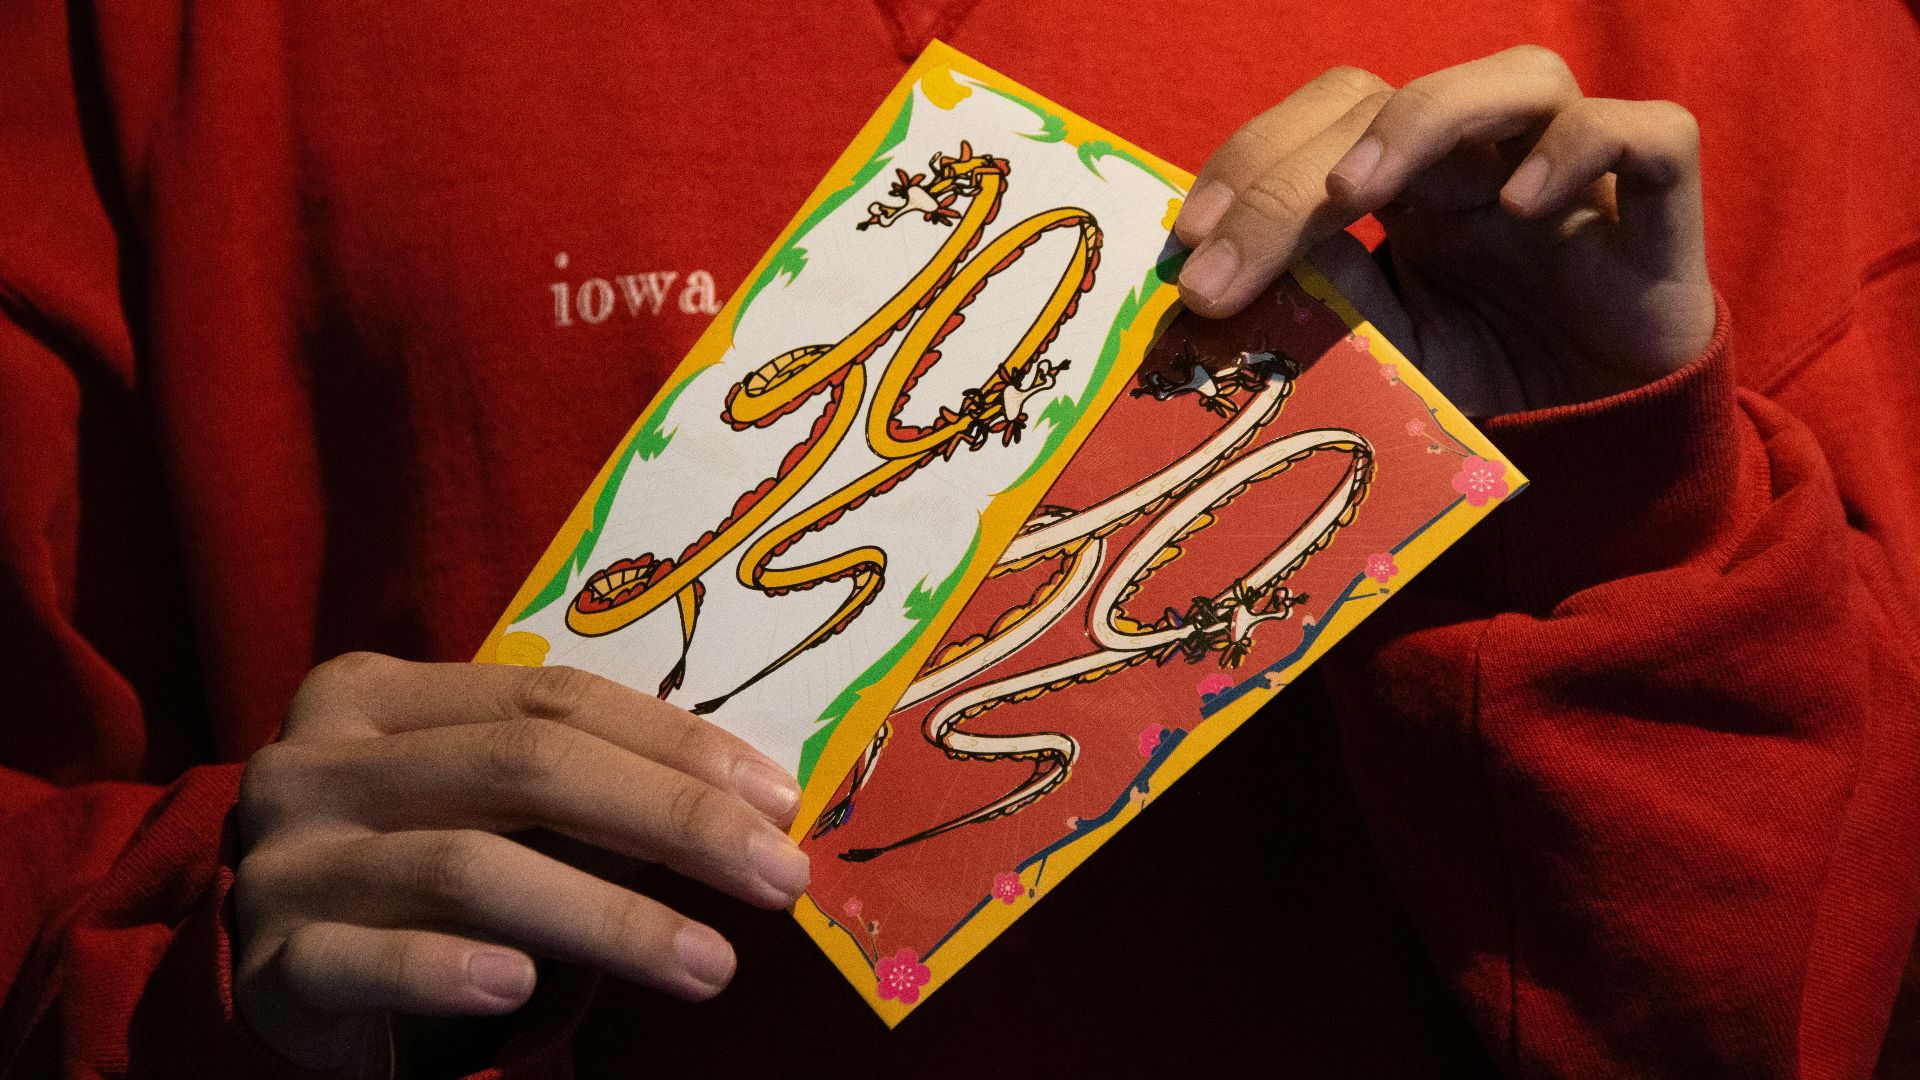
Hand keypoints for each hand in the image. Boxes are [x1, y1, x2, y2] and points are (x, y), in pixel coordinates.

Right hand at [234, 653, 807, 1072]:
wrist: (288, 975)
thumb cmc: (424, 870)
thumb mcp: (499, 813)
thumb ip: (594, 790)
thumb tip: (755, 804)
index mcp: (378, 693)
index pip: (551, 697)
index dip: (676, 743)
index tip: (780, 799)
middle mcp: (318, 760)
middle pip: (523, 768)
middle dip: (671, 822)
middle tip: (776, 878)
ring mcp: (283, 860)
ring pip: (468, 870)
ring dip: (610, 921)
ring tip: (711, 964)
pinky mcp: (267, 963)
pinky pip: (369, 960)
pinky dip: (452, 970)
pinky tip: (523, 989)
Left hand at [1173, 45, 1715, 415]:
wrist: (1603, 463)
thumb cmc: (1486, 397)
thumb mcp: (1382, 358)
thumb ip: (1327, 306)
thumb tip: (1235, 266)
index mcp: (1413, 189)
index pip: (1328, 123)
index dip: (1255, 162)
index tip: (1188, 241)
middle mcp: (1487, 163)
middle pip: (1389, 99)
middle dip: (1292, 171)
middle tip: (1223, 261)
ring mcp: (1576, 177)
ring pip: (1521, 78)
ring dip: (1424, 119)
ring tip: (1351, 197)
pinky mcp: (1660, 214)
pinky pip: (1648, 134)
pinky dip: (1582, 148)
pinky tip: (1521, 208)